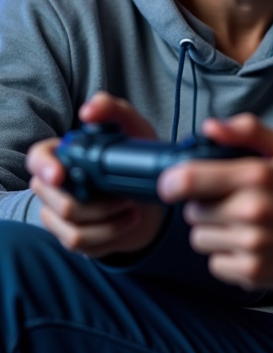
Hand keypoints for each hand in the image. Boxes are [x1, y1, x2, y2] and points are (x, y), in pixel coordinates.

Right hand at [27, 91, 165, 257]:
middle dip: (94, 201)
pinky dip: (109, 233)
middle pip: (53, 199)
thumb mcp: (134, 128)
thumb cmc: (136, 159)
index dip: (44, 167)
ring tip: (131, 207)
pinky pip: (80, 242)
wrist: (154, 198)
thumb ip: (112, 109)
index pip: (37, 159)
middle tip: (124, 194)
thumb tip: (88, 111)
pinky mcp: (73, 236)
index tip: (61, 175)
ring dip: (106, 220)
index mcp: (63, 156)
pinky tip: (128, 220)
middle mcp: (55, 186)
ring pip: (68, 226)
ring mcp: (61, 214)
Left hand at [157, 114, 272, 289]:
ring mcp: (252, 245)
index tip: (172, 185)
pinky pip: (215, 264)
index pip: (189, 179)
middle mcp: (251, 211)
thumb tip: (209, 127)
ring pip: (200, 239)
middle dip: (206, 206)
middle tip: (233, 203)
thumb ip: (247, 131)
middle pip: (192, 212)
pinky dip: (227, 257)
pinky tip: (251, 246)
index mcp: (256, 175)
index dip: (172, 182)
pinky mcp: (253, 273)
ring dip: (214, 232)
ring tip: (243, 225)